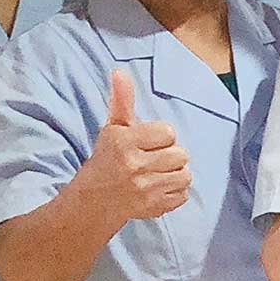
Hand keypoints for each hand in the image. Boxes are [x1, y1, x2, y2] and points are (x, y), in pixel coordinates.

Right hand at [79, 68, 190, 221]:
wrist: (94, 200)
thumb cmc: (108, 158)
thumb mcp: (113, 128)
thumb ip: (122, 101)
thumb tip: (120, 72)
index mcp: (125, 142)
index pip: (168, 133)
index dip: (160, 137)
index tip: (146, 143)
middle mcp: (134, 166)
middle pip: (180, 154)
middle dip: (169, 155)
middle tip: (151, 159)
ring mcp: (144, 189)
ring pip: (185, 175)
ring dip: (175, 174)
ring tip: (156, 173)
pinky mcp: (153, 208)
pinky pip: (183, 195)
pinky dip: (174, 192)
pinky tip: (157, 188)